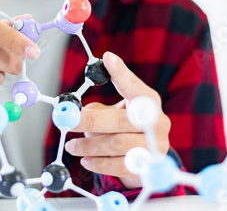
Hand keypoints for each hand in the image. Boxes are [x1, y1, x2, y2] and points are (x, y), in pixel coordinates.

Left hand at [65, 51, 170, 188]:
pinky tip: (85, 160)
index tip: (107, 58)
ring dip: (89, 145)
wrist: (144, 158)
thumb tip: (73, 112)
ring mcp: (156, 146)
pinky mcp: (149, 167)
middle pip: (121, 120)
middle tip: (68, 121)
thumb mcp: (113, 113)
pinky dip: (99, 164)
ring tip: (71, 146)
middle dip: (91, 120)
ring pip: (117, 145)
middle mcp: (157, 122)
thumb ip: (96, 110)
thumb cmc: (122, 128)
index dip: (121, 74)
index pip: (134, 86)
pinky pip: (119, 166)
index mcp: (149, 101)